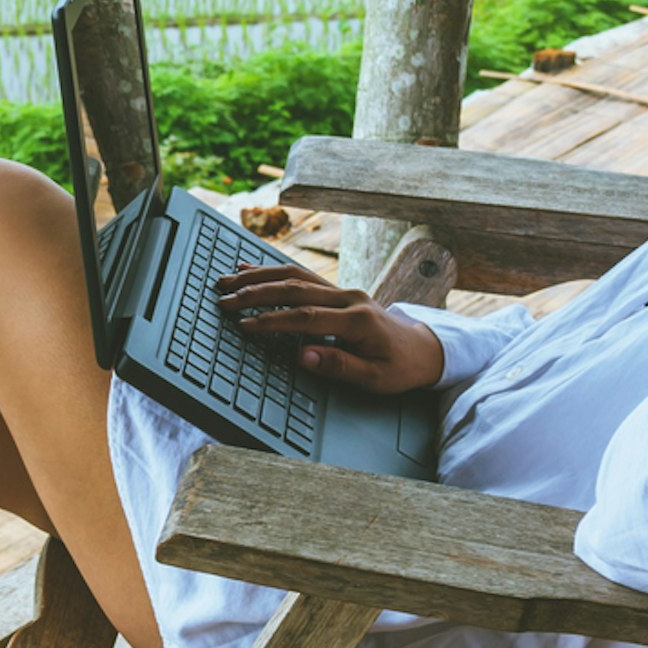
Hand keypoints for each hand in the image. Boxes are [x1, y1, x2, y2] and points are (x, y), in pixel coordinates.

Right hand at [212, 262, 447, 394]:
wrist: (424, 349)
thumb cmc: (400, 368)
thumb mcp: (375, 378)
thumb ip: (339, 366)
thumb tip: (304, 357)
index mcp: (358, 321)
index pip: (306, 317)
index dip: (273, 320)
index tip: (245, 325)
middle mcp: (349, 299)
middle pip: (295, 289)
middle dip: (256, 293)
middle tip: (224, 299)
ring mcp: (344, 291)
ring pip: (296, 276)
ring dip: (259, 276)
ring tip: (228, 279)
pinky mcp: (339, 291)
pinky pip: (303, 275)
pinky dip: (275, 271)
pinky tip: (251, 268)